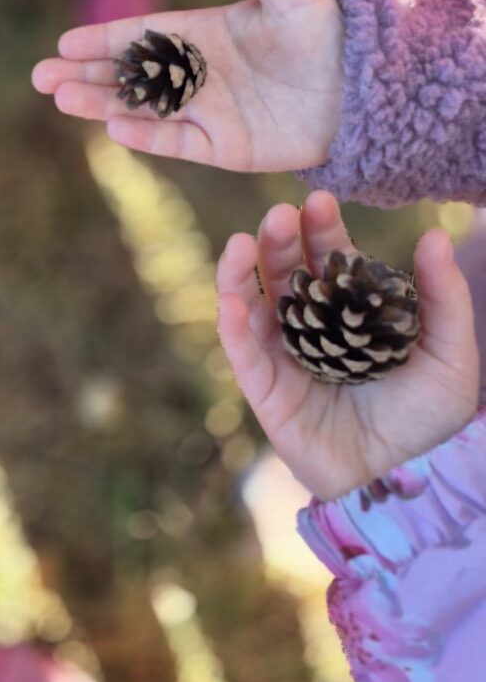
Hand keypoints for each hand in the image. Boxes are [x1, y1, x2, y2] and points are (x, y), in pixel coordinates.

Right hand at [32, 0, 342, 171]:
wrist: (365, 90)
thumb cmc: (329, 35)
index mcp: (203, 32)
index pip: (141, 35)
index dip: (103, 40)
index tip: (65, 43)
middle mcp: (197, 73)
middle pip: (128, 74)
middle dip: (84, 75)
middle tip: (41, 78)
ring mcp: (207, 111)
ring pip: (141, 107)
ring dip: (101, 103)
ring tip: (62, 99)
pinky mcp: (225, 147)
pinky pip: (177, 140)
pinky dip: (147, 134)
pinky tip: (115, 126)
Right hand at [218, 191, 478, 499]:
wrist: (410, 481)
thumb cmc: (432, 421)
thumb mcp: (448, 355)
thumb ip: (442, 297)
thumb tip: (435, 234)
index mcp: (350, 312)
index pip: (328, 260)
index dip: (321, 229)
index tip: (319, 200)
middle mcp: (312, 327)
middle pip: (285, 272)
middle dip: (278, 239)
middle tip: (280, 214)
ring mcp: (284, 357)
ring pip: (252, 304)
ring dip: (241, 271)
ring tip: (243, 242)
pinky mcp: (265, 392)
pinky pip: (242, 355)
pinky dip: (233, 327)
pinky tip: (232, 302)